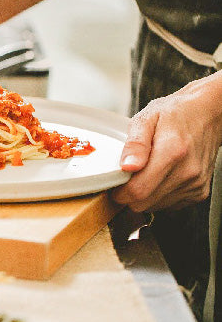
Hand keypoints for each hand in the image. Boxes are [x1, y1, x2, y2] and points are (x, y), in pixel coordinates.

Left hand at [112, 73, 221, 211]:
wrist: (207, 114)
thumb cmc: (175, 114)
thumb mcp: (146, 119)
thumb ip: (135, 144)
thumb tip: (127, 166)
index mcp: (172, 152)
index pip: (138, 191)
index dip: (119, 193)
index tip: (114, 186)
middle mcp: (186, 172)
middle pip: (144, 204)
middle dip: (128, 195)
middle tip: (126, 178)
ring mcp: (195, 184)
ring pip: (155, 207)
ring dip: (144, 196)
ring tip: (146, 173)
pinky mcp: (200, 191)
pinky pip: (169, 205)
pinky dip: (159, 196)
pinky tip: (160, 177)